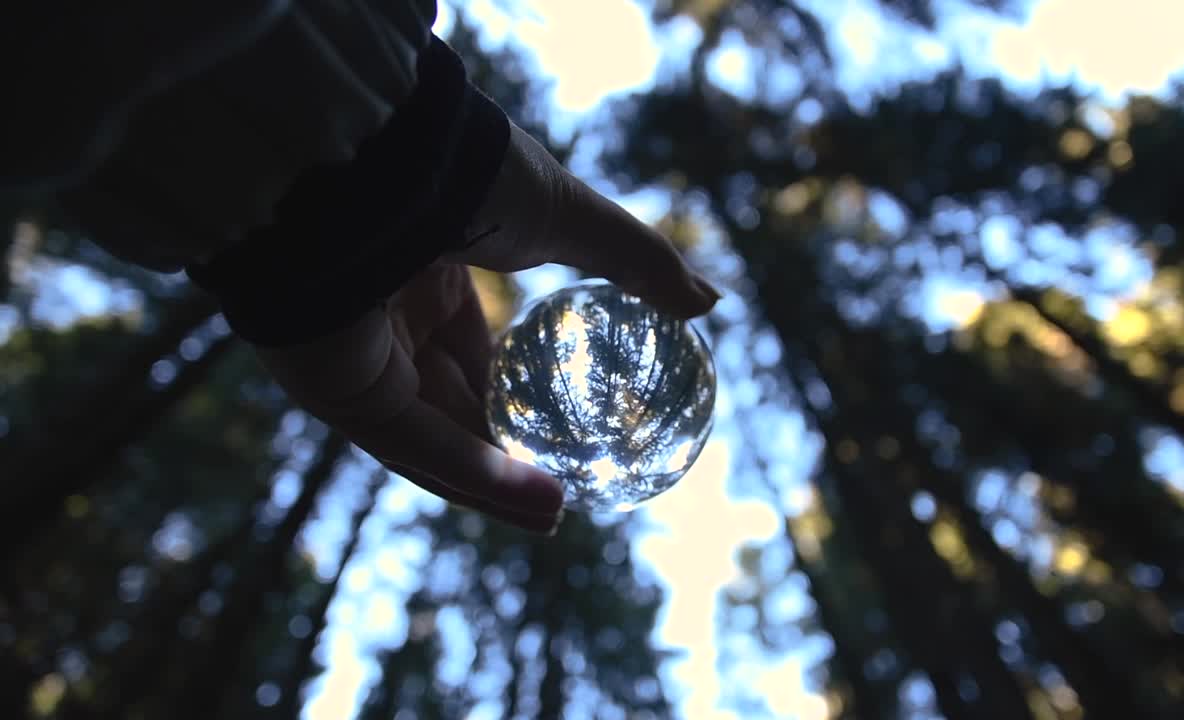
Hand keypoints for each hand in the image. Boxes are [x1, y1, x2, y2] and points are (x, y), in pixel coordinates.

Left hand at [254, 124, 720, 533]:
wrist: (384, 151)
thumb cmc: (470, 168)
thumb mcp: (569, 215)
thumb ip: (637, 261)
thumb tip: (710, 302)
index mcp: (423, 267)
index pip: (460, 350)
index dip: (507, 393)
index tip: (557, 427)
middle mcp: (378, 312)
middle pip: (441, 405)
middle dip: (497, 454)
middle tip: (559, 493)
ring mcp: (349, 348)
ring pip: (424, 437)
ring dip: (490, 483)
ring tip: (556, 516)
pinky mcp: (330, 379)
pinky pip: (409, 441)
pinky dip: (474, 474)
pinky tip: (542, 504)